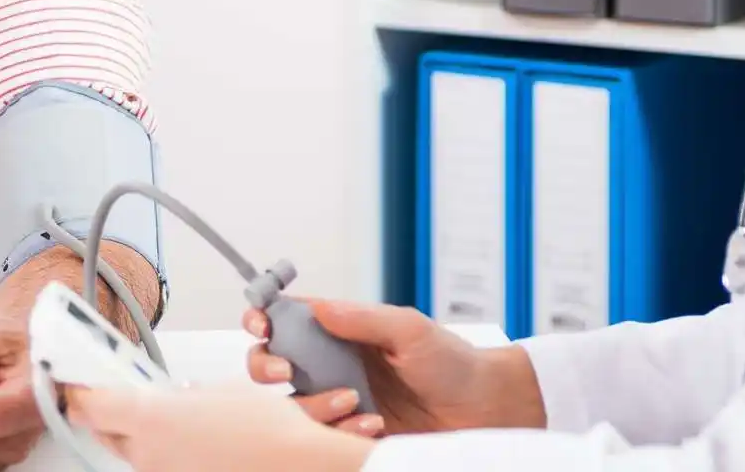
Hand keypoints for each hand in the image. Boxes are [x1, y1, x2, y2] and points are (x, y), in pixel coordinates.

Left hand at [64, 383, 375, 471]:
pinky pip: (158, 467)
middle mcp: (148, 453)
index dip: (77, 388)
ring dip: (135, 435)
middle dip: (102, 412)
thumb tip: (174, 398)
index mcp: (150, 417)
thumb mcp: (221, 391)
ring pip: (131, 453)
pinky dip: (163, 454)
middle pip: (103, 431)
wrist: (299, 464)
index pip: (89, 403)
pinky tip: (187, 442)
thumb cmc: (267, 428)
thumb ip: (183, 395)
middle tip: (107, 393)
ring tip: (159, 417)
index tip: (73, 378)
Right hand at [244, 299, 544, 434]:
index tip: (261, 324)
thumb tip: (318, 308)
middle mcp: (329, 364)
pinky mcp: (348, 432)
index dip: (262, 317)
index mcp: (338, 330)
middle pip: (269, 363)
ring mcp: (337, 399)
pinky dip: (339, 431)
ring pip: (291, 405)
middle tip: (286, 372)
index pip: (285, 318)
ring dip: (312, 405)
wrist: (483, 411)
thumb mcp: (409, 330)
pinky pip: (322, 436)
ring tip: (354, 403)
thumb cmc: (451, 362)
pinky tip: (373, 427)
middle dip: (265, 366)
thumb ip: (362, 319)